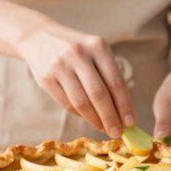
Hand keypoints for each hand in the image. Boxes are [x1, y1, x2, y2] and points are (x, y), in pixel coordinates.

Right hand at [17, 21, 134, 137]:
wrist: (39, 37)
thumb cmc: (77, 50)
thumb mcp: (95, 52)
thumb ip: (109, 76)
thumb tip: (124, 112)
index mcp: (97, 46)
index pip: (115, 81)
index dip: (124, 105)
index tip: (131, 122)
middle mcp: (79, 54)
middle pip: (98, 94)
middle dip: (110, 117)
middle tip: (118, 133)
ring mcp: (60, 66)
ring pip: (81, 102)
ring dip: (95, 120)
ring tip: (104, 129)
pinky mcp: (46, 78)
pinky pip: (66, 103)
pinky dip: (79, 114)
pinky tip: (87, 117)